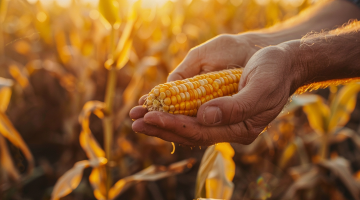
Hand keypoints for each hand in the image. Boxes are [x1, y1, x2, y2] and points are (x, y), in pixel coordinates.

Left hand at [130, 39, 302, 145]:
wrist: (285, 63)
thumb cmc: (275, 71)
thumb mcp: (260, 87)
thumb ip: (235, 107)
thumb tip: (204, 117)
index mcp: (241, 129)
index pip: (200, 133)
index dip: (173, 126)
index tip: (149, 118)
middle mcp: (230, 129)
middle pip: (189, 133)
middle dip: (161, 128)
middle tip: (134, 121)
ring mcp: (224, 121)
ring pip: (188, 126)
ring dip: (163, 122)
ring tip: (138, 117)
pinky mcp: (220, 110)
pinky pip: (192, 115)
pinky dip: (173, 113)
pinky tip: (158, 109)